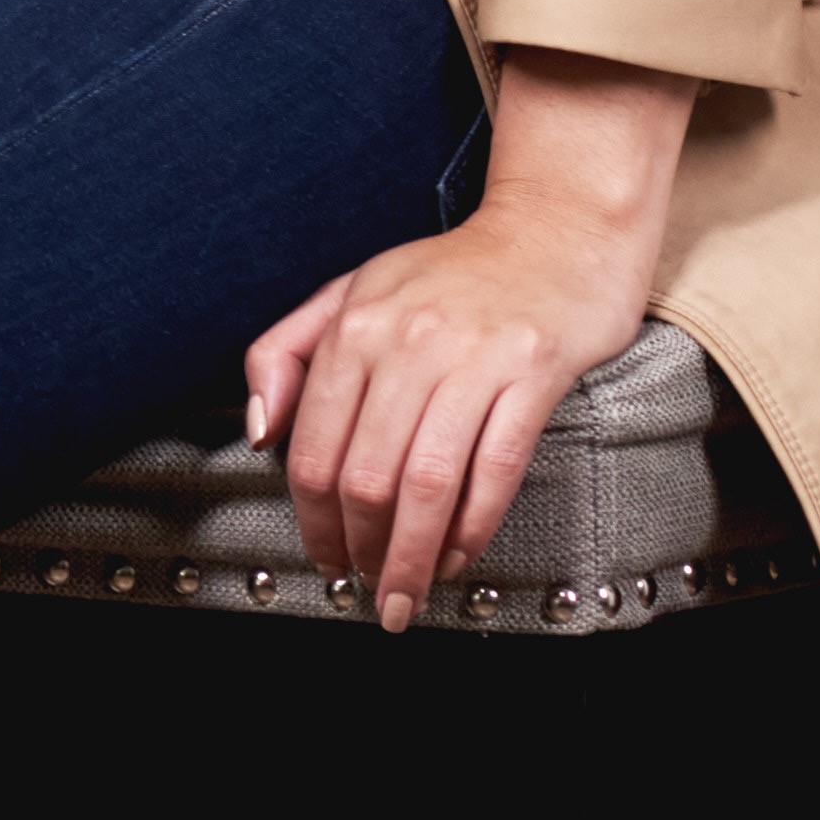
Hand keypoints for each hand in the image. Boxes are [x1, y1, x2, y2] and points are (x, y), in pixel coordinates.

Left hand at [244, 49, 694, 629]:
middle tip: (369, 589)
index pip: (314, 447)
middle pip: (366, 478)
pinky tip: (459, 553)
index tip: (325, 557)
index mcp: (355, 325)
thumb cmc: (457, 270)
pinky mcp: (535, 371)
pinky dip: (472, 526)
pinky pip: (494, 469)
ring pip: (426, 484)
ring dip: (413, 557)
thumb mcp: (354, 290)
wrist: (559, 225)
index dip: (313, 520)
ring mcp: (474, 356)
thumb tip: (259, 431)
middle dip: (362, 550)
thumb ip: (288, 352)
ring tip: (408, 593)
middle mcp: (409, 340)